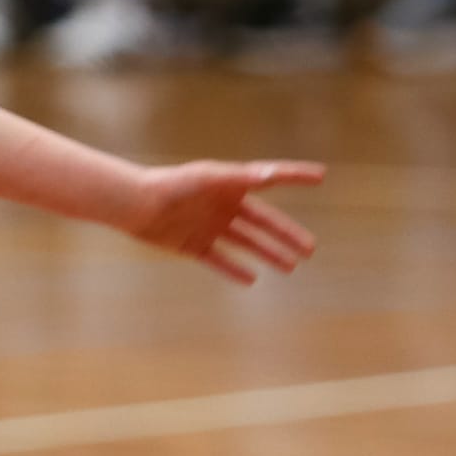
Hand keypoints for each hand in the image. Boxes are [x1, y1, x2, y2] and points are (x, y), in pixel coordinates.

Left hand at [124, 159, 323, 282]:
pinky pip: (219, 260)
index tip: (321, 176)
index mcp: (231, 184)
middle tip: (311, 249)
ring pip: (247, 243)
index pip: (271, 179)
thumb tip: (269, 175)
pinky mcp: (193, 246)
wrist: (135, 205)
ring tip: (291, 266)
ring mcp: (210, 226)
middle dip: (287, 235)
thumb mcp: (207, 178)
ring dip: (268, 254)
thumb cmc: (171, 185)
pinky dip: (234, 270)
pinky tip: (252, 280)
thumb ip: (238, 177)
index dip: (295, 176)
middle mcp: (224, 205)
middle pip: (264, 222)